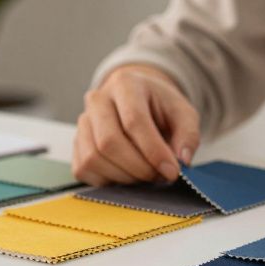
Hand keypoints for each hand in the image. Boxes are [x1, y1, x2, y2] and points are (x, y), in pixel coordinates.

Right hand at [73, 64, 200, 186]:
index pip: (134, 121)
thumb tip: (182, 160)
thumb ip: (188, 134)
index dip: (153, 151)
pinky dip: (107, 181)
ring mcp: (83, 121)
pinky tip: (127, 176)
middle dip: (138, 168)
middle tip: (159, 177)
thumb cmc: (160, 107)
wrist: (138, 102)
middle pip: (109, 142)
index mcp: (125, 84)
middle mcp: (97, 99)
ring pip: (93, 158)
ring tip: (145, 175)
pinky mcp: (76, 143)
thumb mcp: (183, 113)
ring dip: (124, 177)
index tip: (171, 171)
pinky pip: (83, 169)